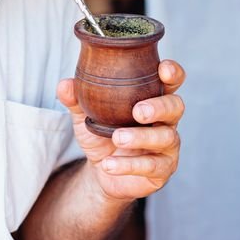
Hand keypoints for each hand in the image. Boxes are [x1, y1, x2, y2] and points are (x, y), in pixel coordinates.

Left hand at [57, 59, 184, 201]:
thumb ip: (76, 99)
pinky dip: (129, 165)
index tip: (163, 70)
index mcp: (151, 98)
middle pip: (175, 107)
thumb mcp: (85, 116)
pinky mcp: (162, 169)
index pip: (170, 81)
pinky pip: (152, 166)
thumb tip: (64, 84)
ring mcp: (167, 145)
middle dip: (159, 107)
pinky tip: (109, 165)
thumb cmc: (102, 135)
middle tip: (137, 111)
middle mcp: (165, 119)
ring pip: (165, 137)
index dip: (172, 73)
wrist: (102, 170)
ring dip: (140, 137)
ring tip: (117, 138)